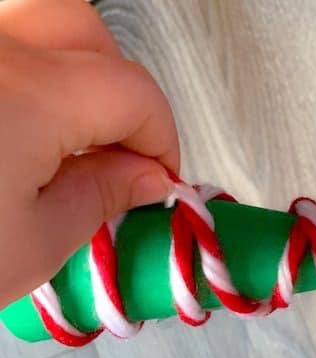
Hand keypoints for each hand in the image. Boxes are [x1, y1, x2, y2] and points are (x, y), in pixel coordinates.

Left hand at [0, 0, 178, 307]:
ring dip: (73, 65)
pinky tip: (21, 118)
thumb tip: (151, 176)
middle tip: (120, 148)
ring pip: (35, 15)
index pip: (133, 93)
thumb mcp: (34, 245)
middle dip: (121, 91)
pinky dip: (26, 67)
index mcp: (27, 99)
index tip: (161, 178)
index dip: (162, 137)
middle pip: (85, 30)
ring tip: (72, 125)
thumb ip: (103, 197)